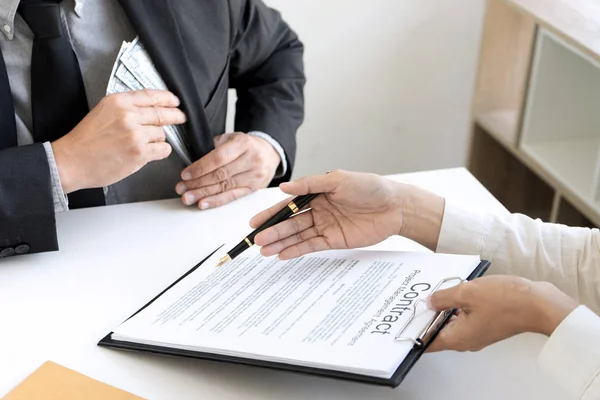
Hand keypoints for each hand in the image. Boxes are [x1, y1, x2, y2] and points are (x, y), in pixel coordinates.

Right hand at [52, 89, 185, 193]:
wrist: (71, 162)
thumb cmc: (84, 141)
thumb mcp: (102, 112)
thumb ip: (125, 109)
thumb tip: (149, 109)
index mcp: (118, 102)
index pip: (151, 96)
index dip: (167, 99)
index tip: (175, 101)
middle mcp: (128, 115)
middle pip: (162, 113)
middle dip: (176, 116)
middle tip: (181, 118)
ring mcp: (135, 134)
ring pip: (162, 134)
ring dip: (158, 139)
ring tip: (146, 145)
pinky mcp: (139, 152)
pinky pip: (162, 149)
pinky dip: (161, 151)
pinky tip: (152, 153)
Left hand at [176, 132, 280, 208]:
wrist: (269, 153)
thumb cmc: (247, 146)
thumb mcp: (232, 138)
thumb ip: (214, 147)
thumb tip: (193, 163)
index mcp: (243, 144)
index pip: (218, 158)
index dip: (200, 168)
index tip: (185, 175)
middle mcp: (251, 160)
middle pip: (220, 175)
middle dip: (197, 183)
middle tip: (182, 188)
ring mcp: (254, 176)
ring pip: (224, 187)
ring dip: (203, 194)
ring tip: (188, 197)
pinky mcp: (253, 188)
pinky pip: (232, 196)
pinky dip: (216, 201)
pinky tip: (204, 203)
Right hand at [250, 170, 409, 259]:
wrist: (396, 207)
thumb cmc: (370, 188)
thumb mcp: (338, 180)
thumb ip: (310, 184)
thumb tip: (284, 187)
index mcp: (317, 193)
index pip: (289, 205)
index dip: (271, 213)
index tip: (255, 222)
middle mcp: (318, 210)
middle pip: (290, 222)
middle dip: (273, 231)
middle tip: (256, 240)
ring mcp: (325, 226)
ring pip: (298, 235)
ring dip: (281, 242)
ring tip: (264, 250)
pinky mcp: (334, 240)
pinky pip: (312, 246)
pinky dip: (297, 250)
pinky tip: (283, 255)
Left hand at [426, 276, 578, 351]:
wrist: (539, 303)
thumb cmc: (507, 302)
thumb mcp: (466, 293)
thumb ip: (443, 298)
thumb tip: (430, 301)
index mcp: (458, 338)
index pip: (427, 341)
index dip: (414, 329)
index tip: (406, 316)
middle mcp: (466, 339)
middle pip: (438, 329)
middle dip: (429, 313)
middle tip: (420, 296)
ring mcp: (478, 331)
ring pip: (452, 320)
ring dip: (445, 305)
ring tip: (439, 288)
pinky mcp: (487, 322)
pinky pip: (466, 314)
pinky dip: (459, 303)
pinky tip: (458, 288)